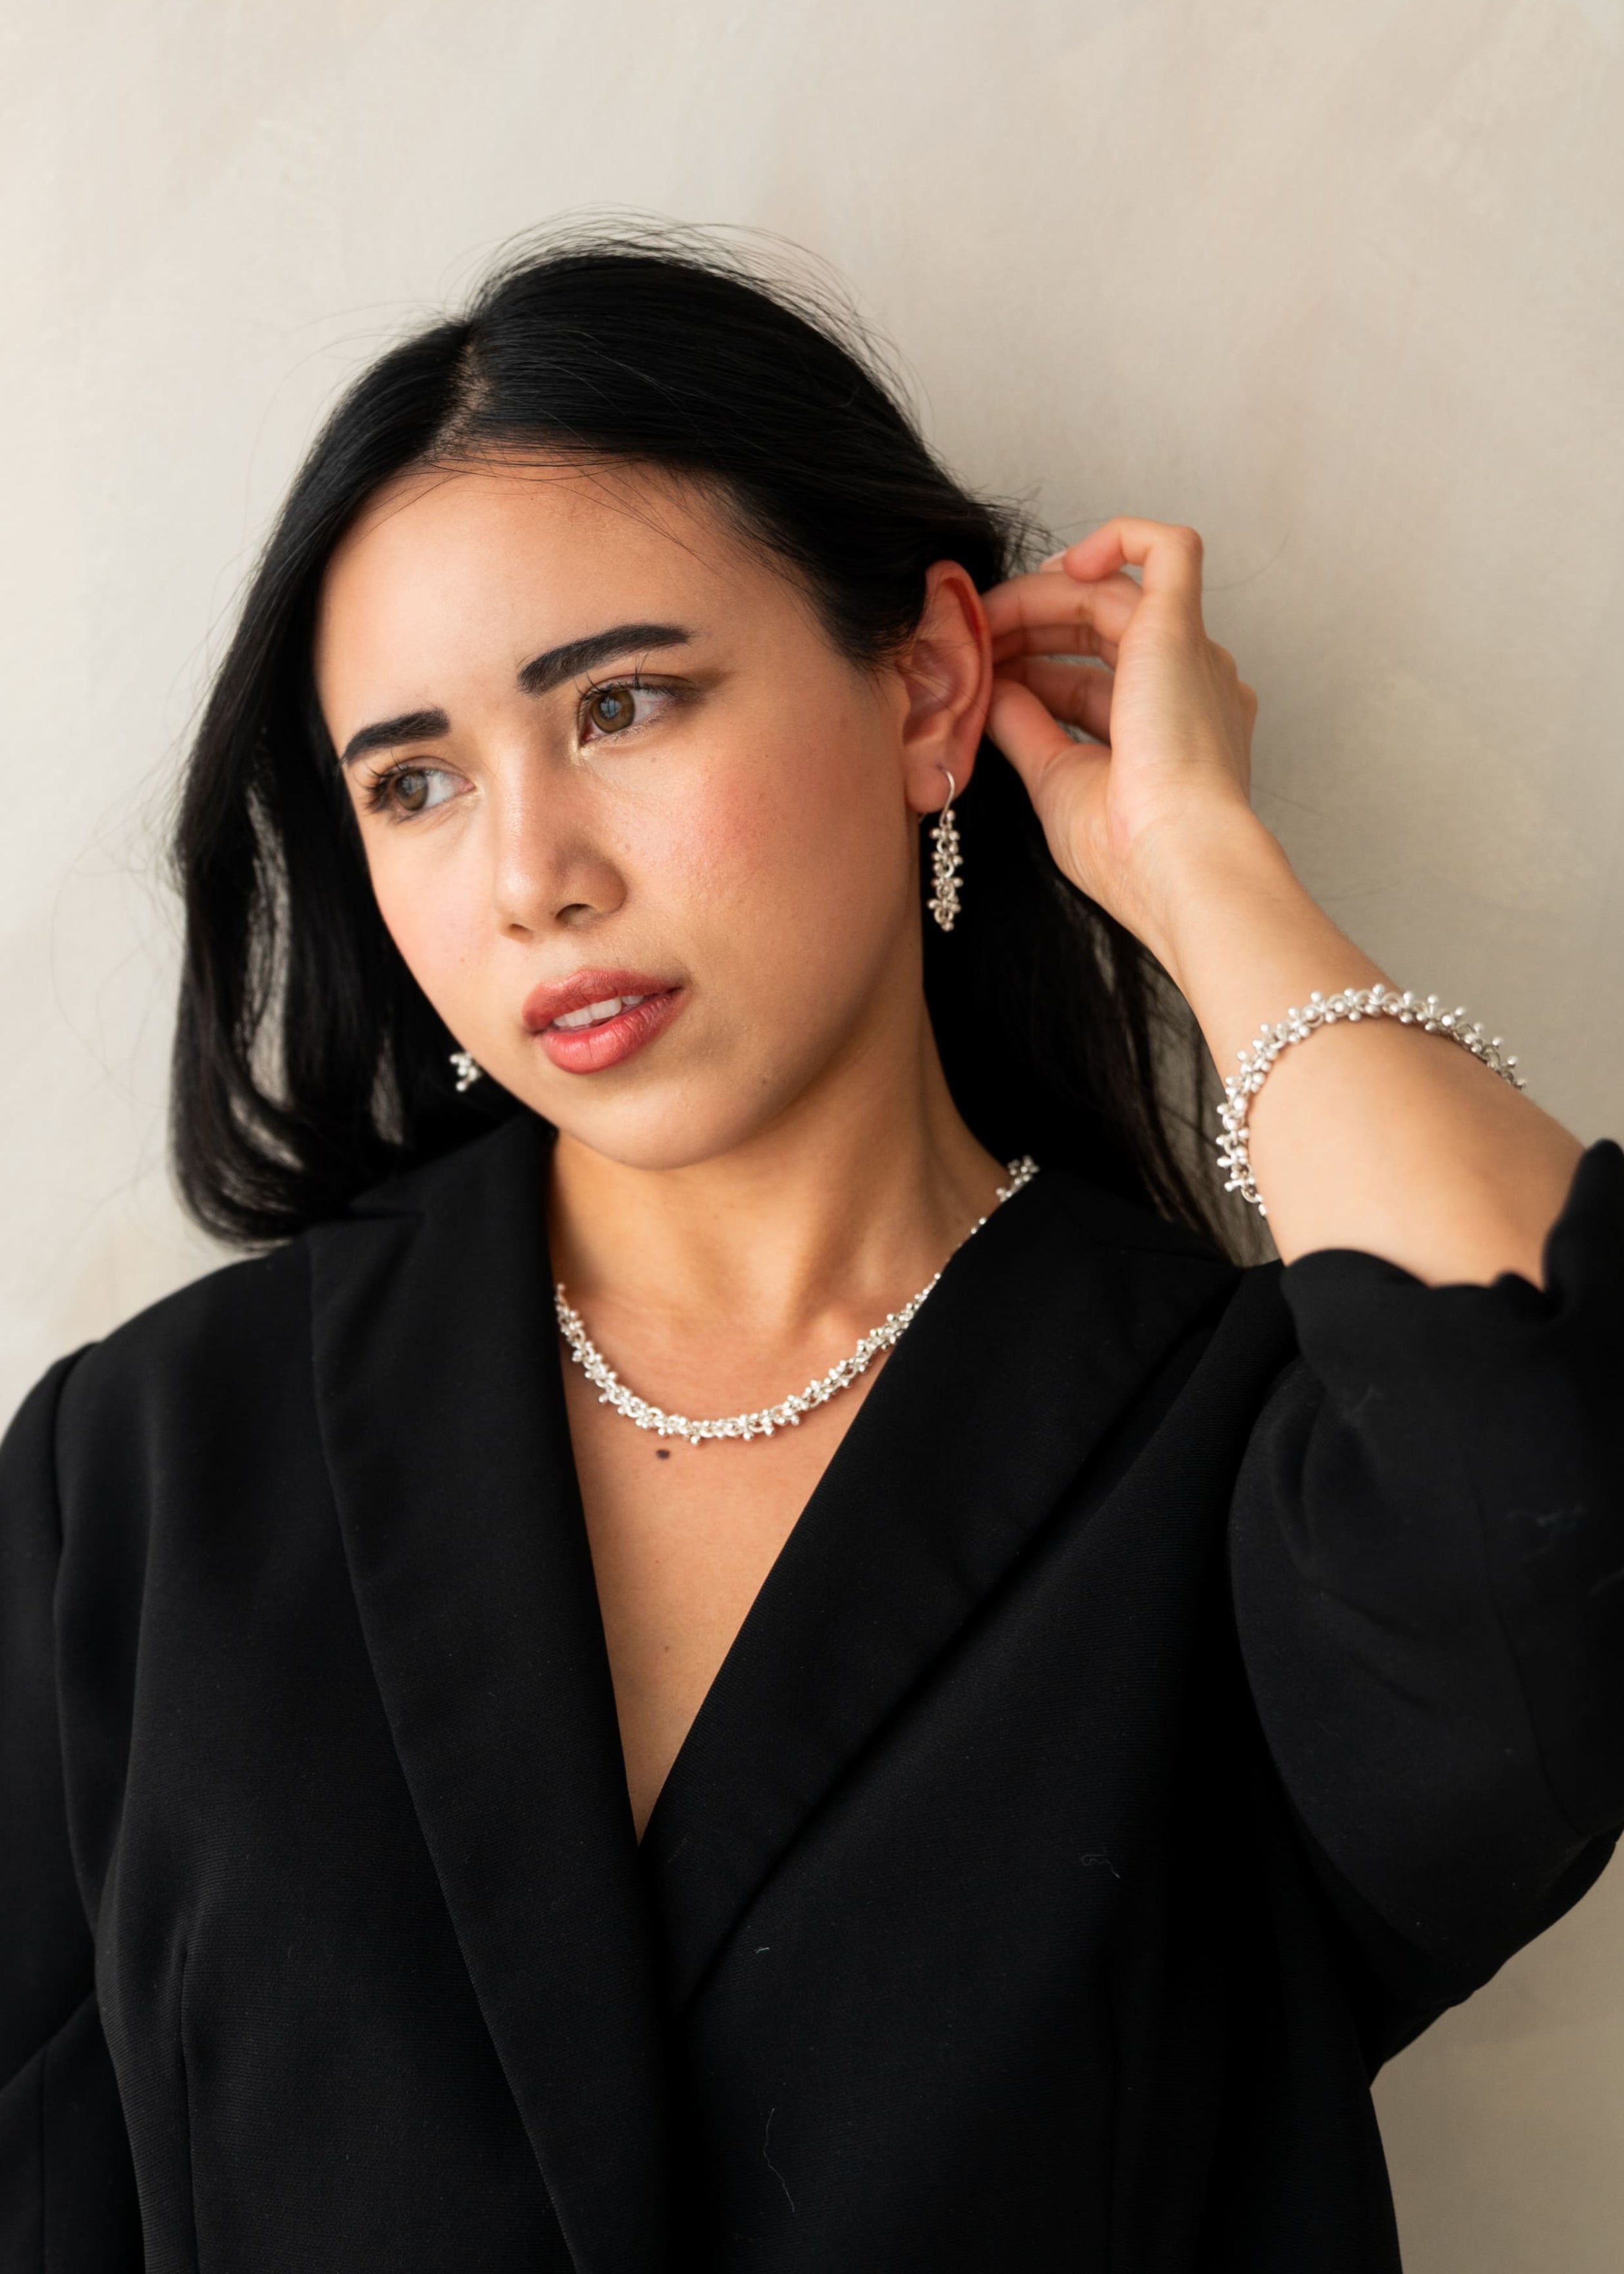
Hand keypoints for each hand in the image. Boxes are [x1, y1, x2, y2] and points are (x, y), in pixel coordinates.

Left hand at [982, 517, 1263, 965]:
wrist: (1177, 866)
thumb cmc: (1128, 851)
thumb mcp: (1059, 781)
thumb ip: (1027, 728)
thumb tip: (992, 690)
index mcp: (1167, 730)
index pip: (1088, 680)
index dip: (1029, 670)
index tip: (978, 676)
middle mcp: (1188, 685)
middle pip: (1095, 629)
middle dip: (1026, 628)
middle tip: (970, 638)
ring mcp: (1190, 655)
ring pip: (1109, 591)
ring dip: (1039, 599)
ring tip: (986, 616)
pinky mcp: (1182, 629)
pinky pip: (1168, 548)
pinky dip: (1118, 537)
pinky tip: (1064, 564)